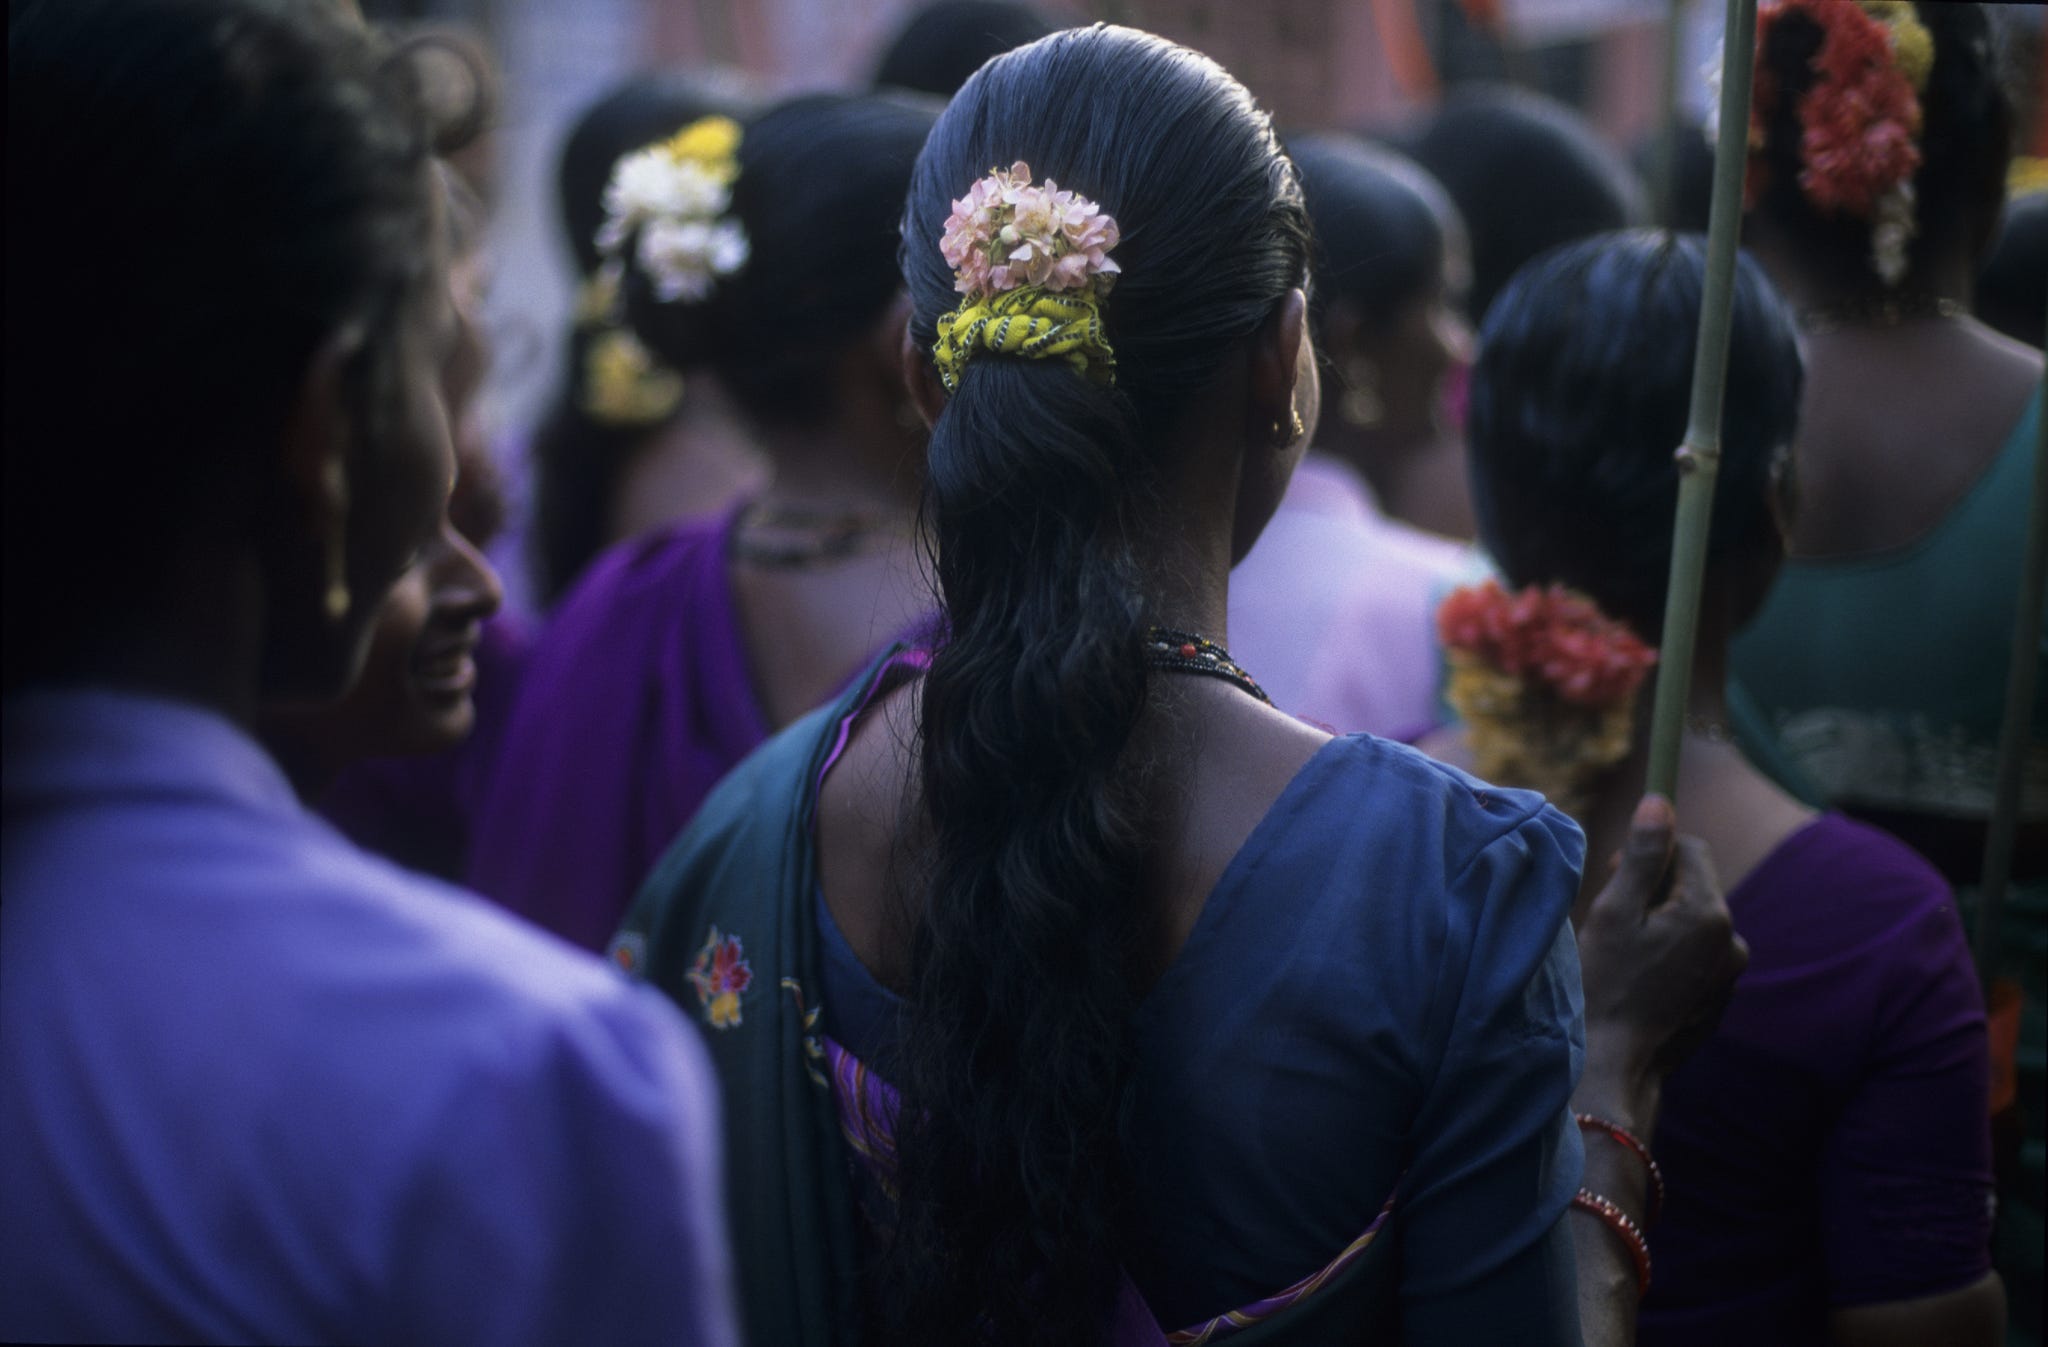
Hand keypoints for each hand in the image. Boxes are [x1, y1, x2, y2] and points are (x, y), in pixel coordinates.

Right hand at [1577, 795, 1747, 1091]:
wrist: (1616, 1064)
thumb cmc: (1606, 984)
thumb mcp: (1615, 912)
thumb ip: (1643, 855)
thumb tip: (1659, 801)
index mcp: (1709, 914)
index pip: (1690, 849)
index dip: (1650, 854)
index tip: (1616, 877)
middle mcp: (1732, 940)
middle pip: (1692, 885)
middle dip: (1654, 891)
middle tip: (1614, 920)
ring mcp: (1731, 973)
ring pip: (1693, 920)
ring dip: (1661, 923)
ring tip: (1625, 954)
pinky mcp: (1722, 997)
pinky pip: (1697, 953)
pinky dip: (1671, 953)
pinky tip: (1640, 979)